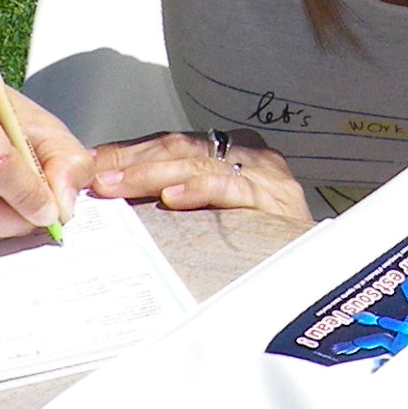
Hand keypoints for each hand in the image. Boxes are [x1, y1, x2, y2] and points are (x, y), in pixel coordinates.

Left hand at [79, 129, 311, 226]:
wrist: (316, 266)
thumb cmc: (262, 238)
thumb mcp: (216, 208)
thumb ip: (179, 194)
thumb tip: (118, 196)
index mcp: (231, 148)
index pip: (170, 143)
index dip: (128, 152)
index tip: (92, 164)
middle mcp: (247, 152)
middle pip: (178, 149)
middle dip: (131, 162)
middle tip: (94, 177)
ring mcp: (263, 173)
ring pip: (198, 164)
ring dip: (151, 174)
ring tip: (119, 186)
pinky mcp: (275, 199)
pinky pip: (232, 188)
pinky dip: (200, 191)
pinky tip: (172, 199)